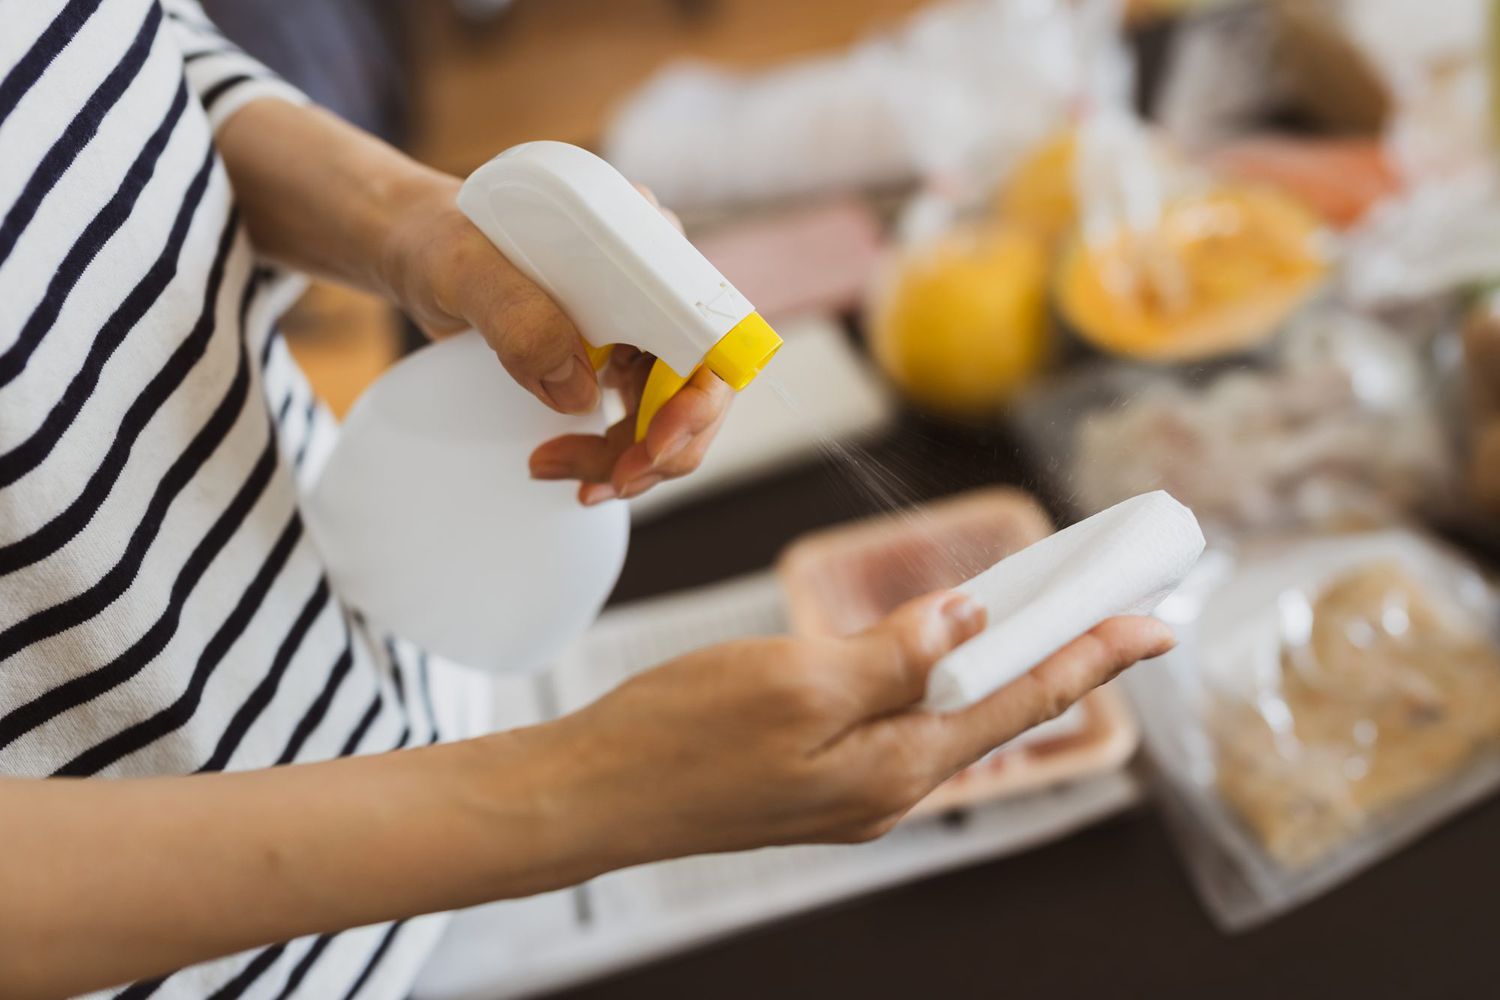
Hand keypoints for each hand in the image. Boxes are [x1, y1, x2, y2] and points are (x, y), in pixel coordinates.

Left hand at [379, 176, 730, 504]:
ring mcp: (639, 329)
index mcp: (645, 247)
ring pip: (670, 417)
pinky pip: (636, 425)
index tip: (656, 441)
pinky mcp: (614, 362)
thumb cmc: (439, 241)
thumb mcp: (464, 269)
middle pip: (700, 386)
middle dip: (664, 447)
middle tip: (608, 483)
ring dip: (629, 462)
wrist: (419, 254)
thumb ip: (518, 316)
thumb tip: (579, 394)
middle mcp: (657, 289)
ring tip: (555, 471)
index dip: (700, 395)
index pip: (711, 329)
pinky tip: (562, 466)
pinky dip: (610, 458)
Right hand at [547, 592, 1174, 862]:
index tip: (1154, 621)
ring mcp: (851, 789)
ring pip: (946, 715)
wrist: (592, 797)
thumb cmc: (680, 737)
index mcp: (897, 766)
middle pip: (996, 708)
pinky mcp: (814, 778)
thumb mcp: (795, 679)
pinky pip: (897, 722)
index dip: (1094, 653)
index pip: (1023, 698)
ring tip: (1038, 620)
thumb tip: (969, 618)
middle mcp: (889, 788)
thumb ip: (894, 654)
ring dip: (998, 665)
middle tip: (1112, 610)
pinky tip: (930, 652)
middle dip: (1061, 656)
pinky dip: (932, 678)